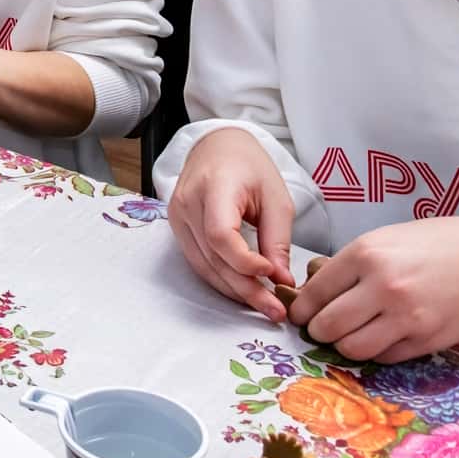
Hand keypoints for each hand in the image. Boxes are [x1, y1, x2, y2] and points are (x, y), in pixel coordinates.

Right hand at [166, 126, 297, 323]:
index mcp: (214, 186)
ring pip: (203, 266)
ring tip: (264, 306)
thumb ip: (277, 239)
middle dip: (246, 288)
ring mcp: (177, 216)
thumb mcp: (275, 197)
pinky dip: (222, 279)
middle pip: (212, 257)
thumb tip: (281, 280)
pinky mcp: (177, 228)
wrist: (218, 147)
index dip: (245, 261)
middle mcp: (187, 203)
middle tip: (275, 310)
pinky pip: (198, 262)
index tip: (273, 274)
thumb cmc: (250, 167)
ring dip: (235, 290)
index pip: (220, 234)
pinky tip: (244, 291)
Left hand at [290, 218, 458, 364]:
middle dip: (318, 330)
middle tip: (320, 327)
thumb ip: (351, 265)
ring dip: (344, 345)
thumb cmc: (437, 245)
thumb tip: (316, 293)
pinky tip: (380, 336)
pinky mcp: (425, 342)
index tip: (300, 314)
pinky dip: (375, 351)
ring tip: (349, 334)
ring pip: (352, 349)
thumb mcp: (386, 239)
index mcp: (367, 254)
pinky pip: (384, 358)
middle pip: (328, 326)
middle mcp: (383, 287)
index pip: (315, 292)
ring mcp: (406, 318)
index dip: (302, 308)